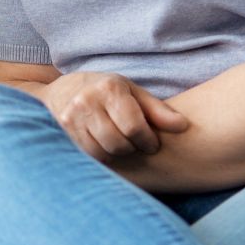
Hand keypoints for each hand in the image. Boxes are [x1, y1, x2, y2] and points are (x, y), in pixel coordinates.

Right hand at [42, 72, 190, 161]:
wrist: (62, 91)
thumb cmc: (105, 91)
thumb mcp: (133, 92)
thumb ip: (157, 110)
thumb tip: (183, 126)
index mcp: (109, 88)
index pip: (134, 127)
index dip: (148, 141)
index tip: (152, 144)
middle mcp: (86, 101)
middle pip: (119, 144)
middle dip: (132, 148)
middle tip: (136, 144)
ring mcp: (70, 119)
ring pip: (103, 153)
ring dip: (116, 154)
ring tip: (120, 144)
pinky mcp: (62, 133)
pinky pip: (89, 157)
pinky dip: (101, 156)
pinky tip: (105, 146)